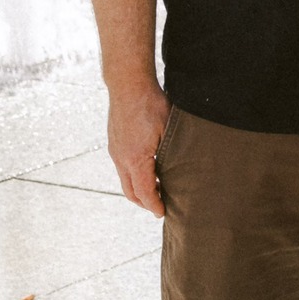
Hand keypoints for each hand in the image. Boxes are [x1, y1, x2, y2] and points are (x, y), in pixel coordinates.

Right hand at [105, 82, 169, 216]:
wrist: (128, 86)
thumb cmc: (152, 105)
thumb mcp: (169, 129)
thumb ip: (172, 152)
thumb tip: (184, 169)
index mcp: (136, 159)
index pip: (145, 192)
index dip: (154, 205)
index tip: (163, 213)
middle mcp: (121, 159)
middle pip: (131, 192)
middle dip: (145, 203)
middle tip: (161, 207)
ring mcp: (115, 151)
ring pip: (125, 181)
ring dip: (139, 190)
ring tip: (156, 193)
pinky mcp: (114, 144)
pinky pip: (122, 168)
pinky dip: (134, 177)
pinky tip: (147, 172)